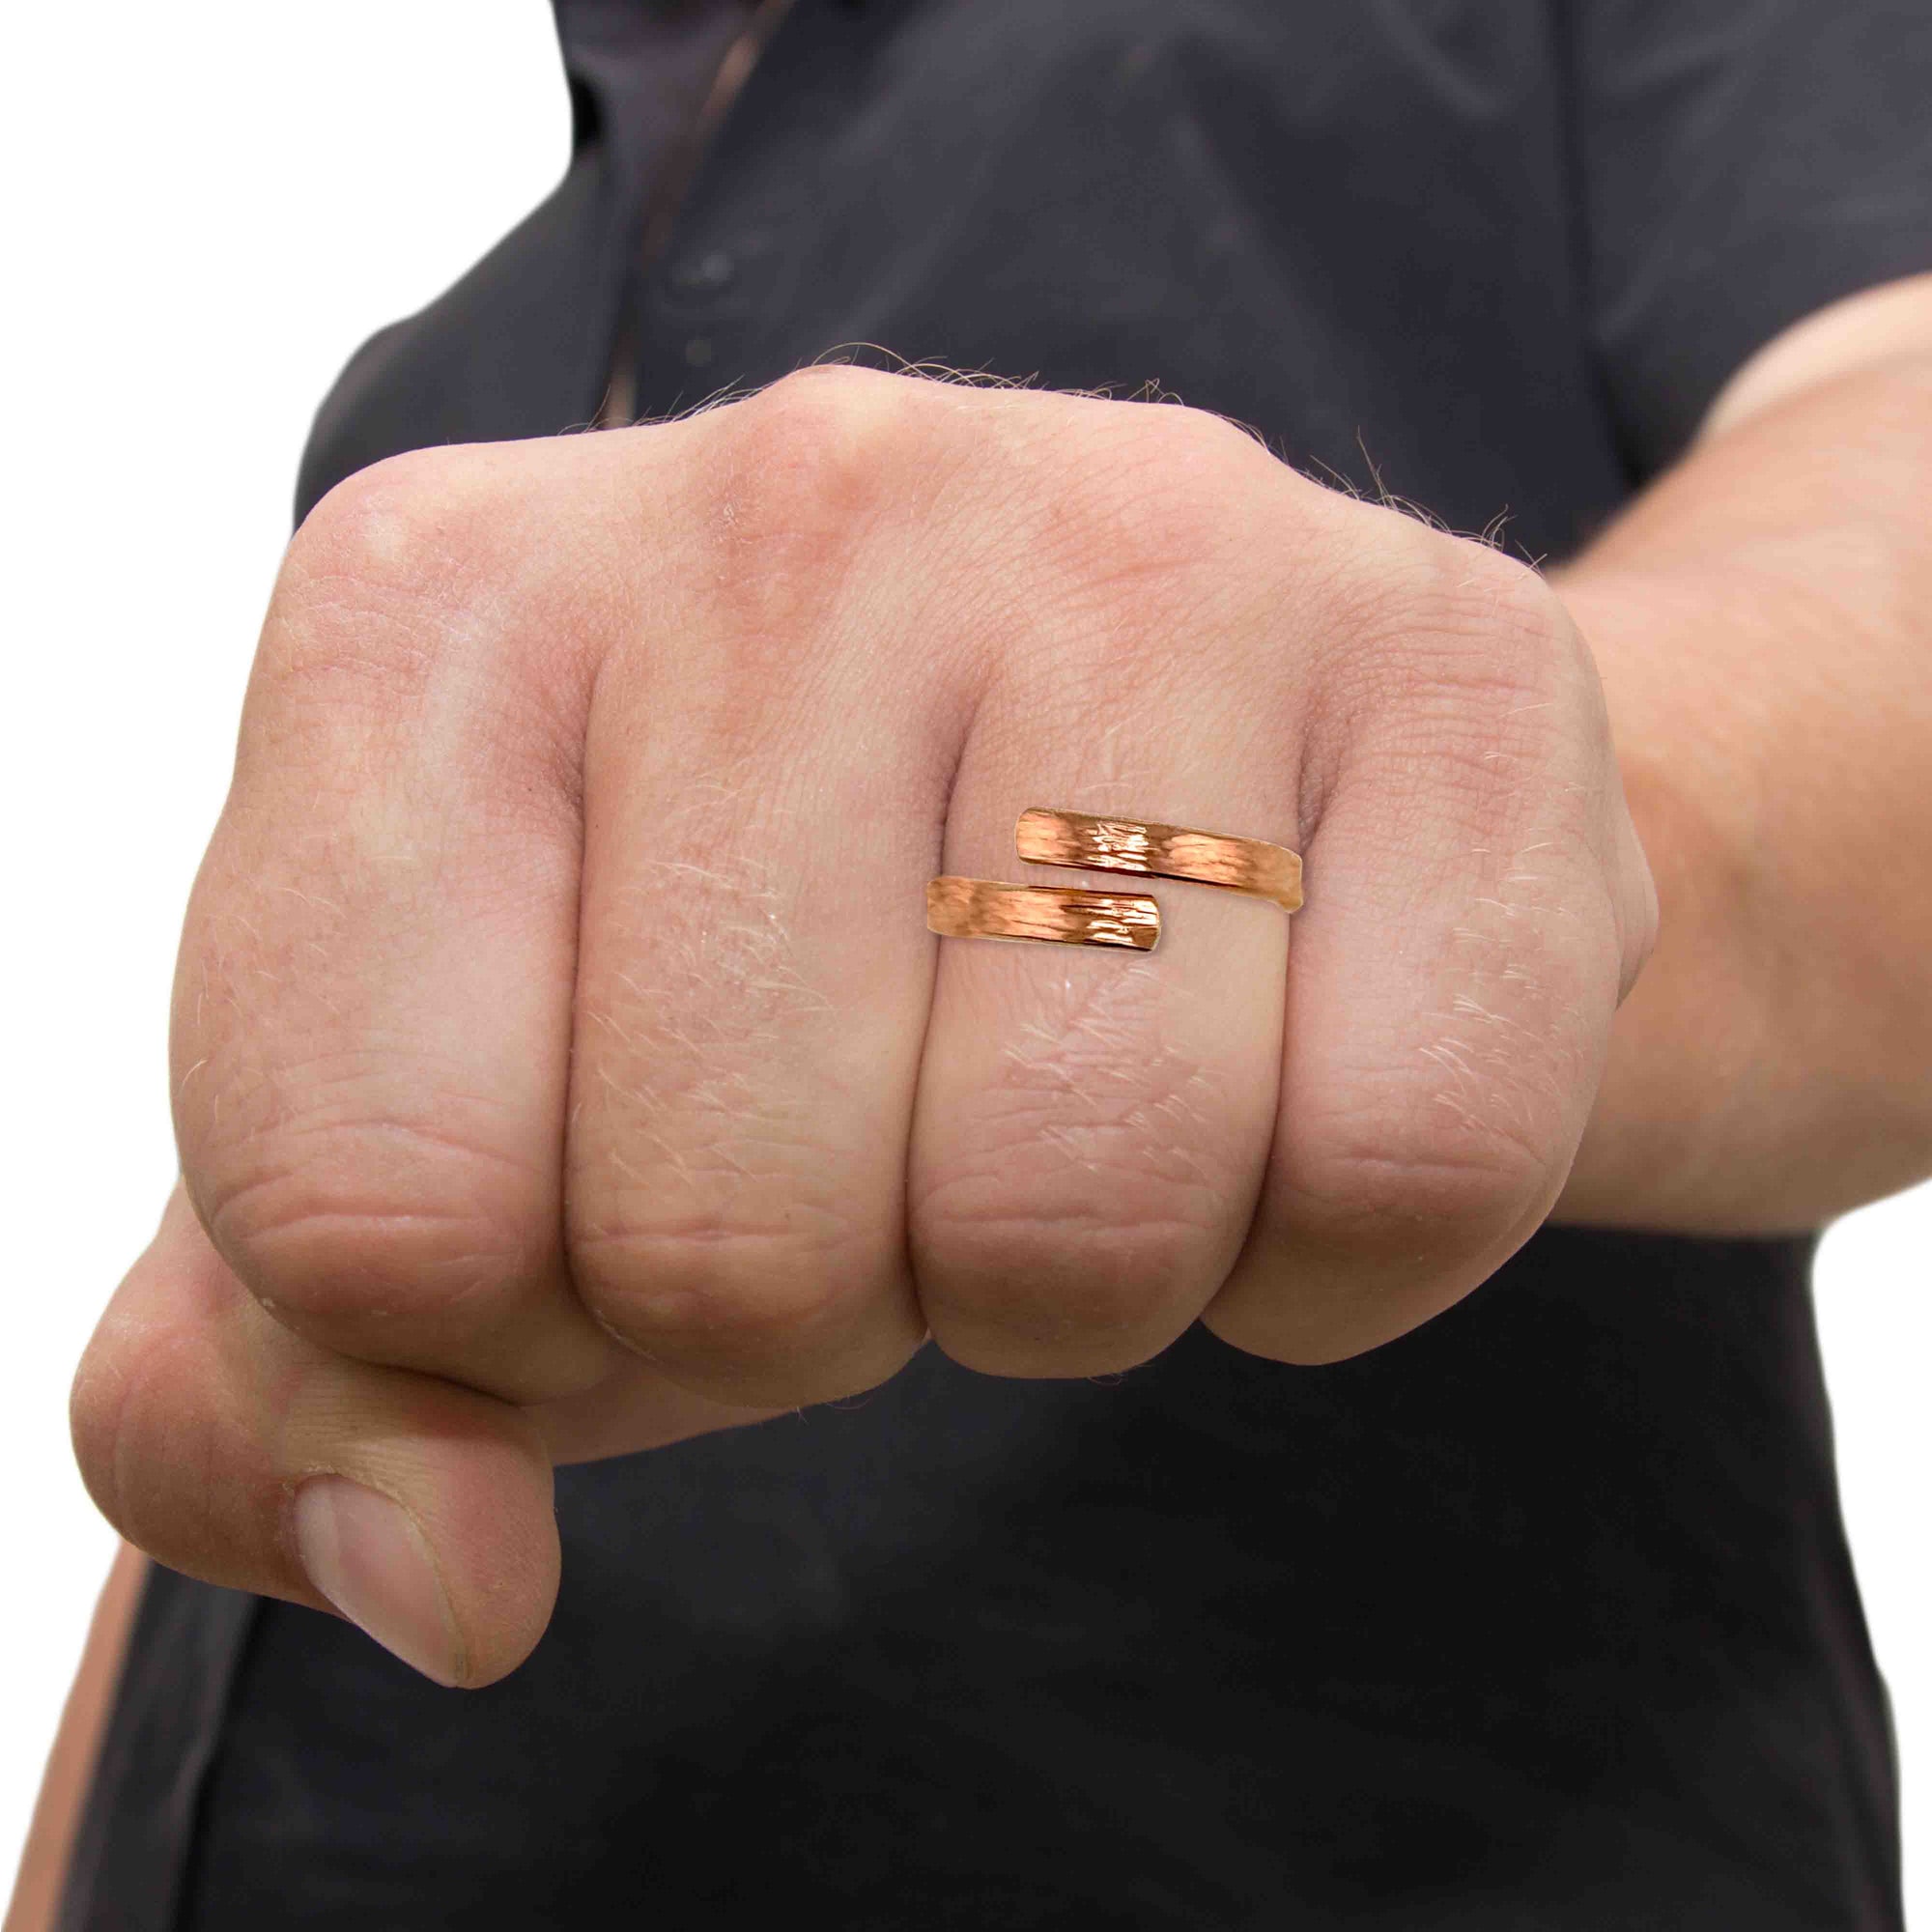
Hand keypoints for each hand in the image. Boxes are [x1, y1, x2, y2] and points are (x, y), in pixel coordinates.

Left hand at [73, 368, 1653, 1683]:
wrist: (1192, 779)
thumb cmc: (778, 971)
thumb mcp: (466, 1146)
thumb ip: (312, 1390)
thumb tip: (451, 1578)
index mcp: (441, 615)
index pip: (362, 1202)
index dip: (503, 1315)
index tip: (607, 1180)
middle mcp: (781, 499)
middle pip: (727, 1235)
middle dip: (813, 1302)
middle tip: (877, 1143)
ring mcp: (1140, 538)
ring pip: (1076, 1220)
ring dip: (1062, 1282)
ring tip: (1065, 1102)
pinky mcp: (1456, 654)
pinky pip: (1399, 1174)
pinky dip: (1324, 1253)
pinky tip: (1273, 1083)